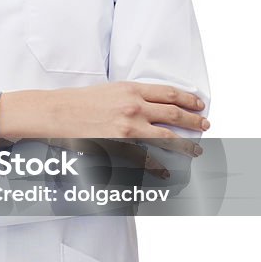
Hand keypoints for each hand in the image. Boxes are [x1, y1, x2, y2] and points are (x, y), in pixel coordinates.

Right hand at [0, 81, 208, 174]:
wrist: (55, 113)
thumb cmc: (79, 101)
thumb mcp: (109, 90)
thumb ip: (133, 97)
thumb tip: (155, 105)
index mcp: (132, 90)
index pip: (170, 94)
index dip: (190, 100)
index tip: (200, 105)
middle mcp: (134, 108)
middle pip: (174, 114)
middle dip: (194, 121)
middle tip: (205, 125)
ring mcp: (128, 129)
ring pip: (168, 138)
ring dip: (187, 144)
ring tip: (197, 149)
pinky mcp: (120, 147)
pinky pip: (148, 160)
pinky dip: (162, 167)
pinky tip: (170, 171)